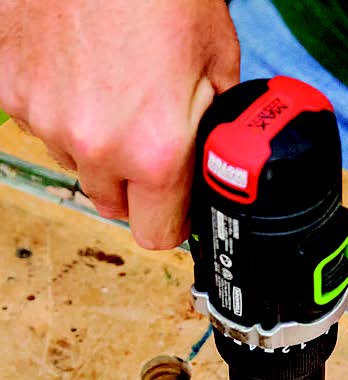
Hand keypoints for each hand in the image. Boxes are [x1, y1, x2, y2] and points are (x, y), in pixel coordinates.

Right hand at [0, 0, 238, 248]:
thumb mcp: (218, 69)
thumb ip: (212, 134)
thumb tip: (209, 171)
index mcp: (155, 152)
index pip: (158, 235)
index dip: (173, 220)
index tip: (178, 202)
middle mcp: (94, 145)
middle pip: (114, 204)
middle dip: (136, 183)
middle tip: (151, 136)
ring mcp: (43, 117)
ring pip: (75, 163)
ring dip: (95, 143)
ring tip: (115, 89)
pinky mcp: (8, 85)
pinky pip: (38, 121)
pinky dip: (58, 105)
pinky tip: (80, 70)